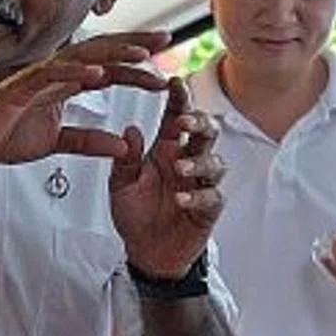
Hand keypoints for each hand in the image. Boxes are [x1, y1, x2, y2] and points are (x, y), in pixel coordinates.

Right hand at [0, 32, 170, 170]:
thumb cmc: (2, 136)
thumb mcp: (56, 143)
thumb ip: (88, 141)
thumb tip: (121, 146)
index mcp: (63, 83)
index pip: (107, 67)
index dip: (135, 63)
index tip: (164, 64)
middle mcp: (53, 74)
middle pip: (101, 52)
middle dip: (134, 45)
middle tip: (167, 39)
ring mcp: (36, 77)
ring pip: (81, 58)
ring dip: (113, 54)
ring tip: (141, 54)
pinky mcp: (19, 88)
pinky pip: (51, 76)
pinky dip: (75, 72)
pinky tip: (98, 72)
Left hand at [109, 82, 224, 278]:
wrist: (146, 253)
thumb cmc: (136, 214)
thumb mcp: (120, 185)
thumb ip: (125, 159)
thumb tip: (130, 130)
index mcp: (166, 149)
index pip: (177, 116)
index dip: (180, 98)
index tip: (175, 82)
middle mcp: (186, 161)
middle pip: (206, 132)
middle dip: (200, 123)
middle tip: (185, 122)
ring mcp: (200, 185)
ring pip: (214, 162)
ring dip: (199, 163)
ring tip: (180, 170)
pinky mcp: (208, 208)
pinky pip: (212, 197)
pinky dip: (198, 197)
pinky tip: (182, 199)